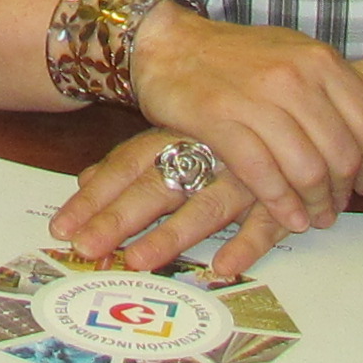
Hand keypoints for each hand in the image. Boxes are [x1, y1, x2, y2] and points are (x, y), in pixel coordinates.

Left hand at [54, 126, 293, 279]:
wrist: (300, 95)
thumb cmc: (228, 121)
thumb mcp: (177, 132)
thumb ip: (134, 160)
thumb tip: (84, 180)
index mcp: (174, 137)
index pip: (125, 167)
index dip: (93, 198)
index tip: (62, 228)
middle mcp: (204, 154)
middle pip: (154, 187)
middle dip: (118, 220)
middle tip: (86, 249)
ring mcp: (242, 175)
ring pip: (204, 205)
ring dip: (172, 235)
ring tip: (139, 262)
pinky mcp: (280, 194)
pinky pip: (265, 222)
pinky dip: (246, 245)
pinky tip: (223, 268)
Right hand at [124, 6, 362, 238]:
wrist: (171, 45)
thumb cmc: (242, 58)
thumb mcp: (306, 61)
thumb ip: (360, 96)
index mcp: (320, 61)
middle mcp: (293, 77)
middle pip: (341, 154)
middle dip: (345, 191)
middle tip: (337, 208)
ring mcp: (256, 98)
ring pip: (306, 168)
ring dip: (315, 203)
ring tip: (314, 218)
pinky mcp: (219, 120)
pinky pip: (262, 175)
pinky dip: (281, 205)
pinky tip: (288, 218)